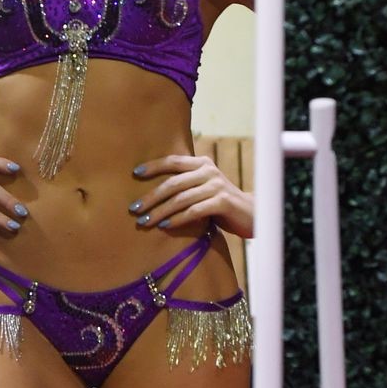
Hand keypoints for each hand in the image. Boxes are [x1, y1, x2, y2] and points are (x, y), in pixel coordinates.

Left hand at [129, 154, 253, 238]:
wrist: (253, 214)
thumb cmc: (221, 203)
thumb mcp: (203, 188)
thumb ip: (185, 185)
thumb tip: (152, 193)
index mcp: (202, 163)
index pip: (173, 161)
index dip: (153, 166)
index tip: (134, 174)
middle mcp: (209, 171)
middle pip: (173, 183)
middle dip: (151, 197)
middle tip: (133, 209)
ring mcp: (216, 186)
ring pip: (181, 198)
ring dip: (160, 211)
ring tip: (144, 221)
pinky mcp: (223, 202)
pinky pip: (194, 211)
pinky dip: (177, 219)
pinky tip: (165, 226)